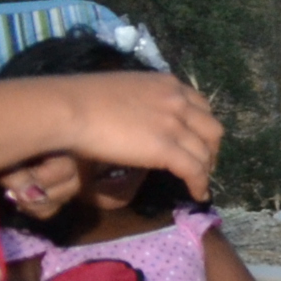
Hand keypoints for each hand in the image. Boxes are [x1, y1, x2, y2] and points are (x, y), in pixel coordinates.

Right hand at [59, 73, 225, 200]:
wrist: (69, 109)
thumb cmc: (80, 100)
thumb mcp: (122, 92)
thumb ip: (138, 103)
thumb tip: (134, 119)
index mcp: (167, 84)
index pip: (200, 105)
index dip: (201, 125)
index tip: (196, 139)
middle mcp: (178, 101)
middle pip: (211, 128)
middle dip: (210, 147)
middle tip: (203, 162)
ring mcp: (175, 125)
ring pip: (204, 151)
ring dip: (206, 168)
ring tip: (200, 182)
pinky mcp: (166, 149)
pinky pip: (193, 170)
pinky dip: (200, 184)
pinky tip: (198, 195)